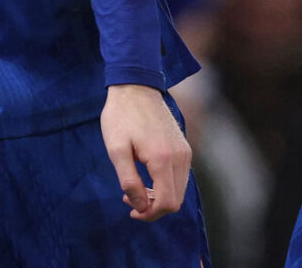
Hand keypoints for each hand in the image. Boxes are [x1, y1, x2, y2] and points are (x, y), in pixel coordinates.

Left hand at [100, 83, 191, 221]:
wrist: (136, 87)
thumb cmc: (121, 117)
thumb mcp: (116, 150)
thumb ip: (129, 181)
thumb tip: (141, 206)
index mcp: (163, 158)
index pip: (167, 202)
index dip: (149, 214)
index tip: (130, 209)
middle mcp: (181, 156)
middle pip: (176, 200)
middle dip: (153, 207)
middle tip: (129, 199)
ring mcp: (185, 151)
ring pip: (180, 190)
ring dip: (159, 197)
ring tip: (134, 189)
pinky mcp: (184, 147)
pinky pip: (180, 177)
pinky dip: (165, 185)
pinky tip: (146, 177)